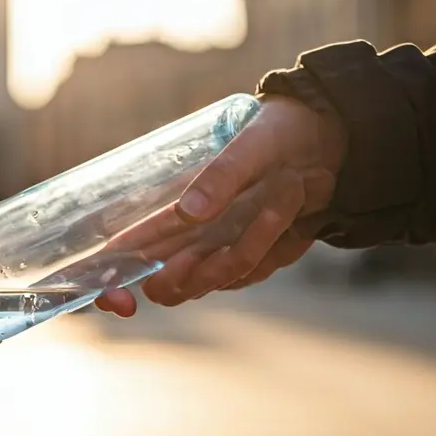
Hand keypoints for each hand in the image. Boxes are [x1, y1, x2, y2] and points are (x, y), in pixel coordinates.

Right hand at [94, 94, 346, 315]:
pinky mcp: (255, 261)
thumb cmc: (276, 134)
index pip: (122, 257)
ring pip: (219, 279)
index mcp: (169, 212)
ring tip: (290, 184)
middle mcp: (188, 239)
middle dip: (187, 276)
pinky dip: (278, 238)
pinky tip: (295, 204)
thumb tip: (188, 213)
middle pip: (166, 289)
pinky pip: (256, 271)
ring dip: (257, 236)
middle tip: (217, 245)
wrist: (325, 142)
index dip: (110, 287)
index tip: (118, 301)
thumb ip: (220, 177)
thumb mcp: (251, 146)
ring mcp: (222, 254)